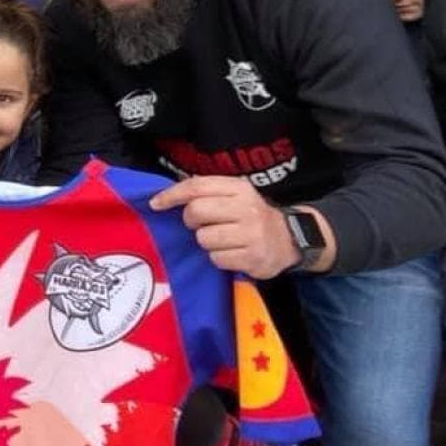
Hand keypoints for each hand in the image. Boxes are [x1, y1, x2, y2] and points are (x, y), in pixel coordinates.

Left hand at [149, 176, 298, 279]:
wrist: (289, 240)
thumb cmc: (250, 216)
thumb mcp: (234, 195)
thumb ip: (206, 192)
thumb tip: (165, 195)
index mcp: (239, 188)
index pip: (197, 186)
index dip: (172, 195)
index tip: (156, 204)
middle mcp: (247, 208)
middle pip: (196, 211)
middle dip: (191, 221)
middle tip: (202, 224)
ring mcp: (252, 234)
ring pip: (204, 238)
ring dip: (206, 242)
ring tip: (222, 239)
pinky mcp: (253, 258)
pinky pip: (216, 258)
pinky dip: (218, 258)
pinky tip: (231, 253)